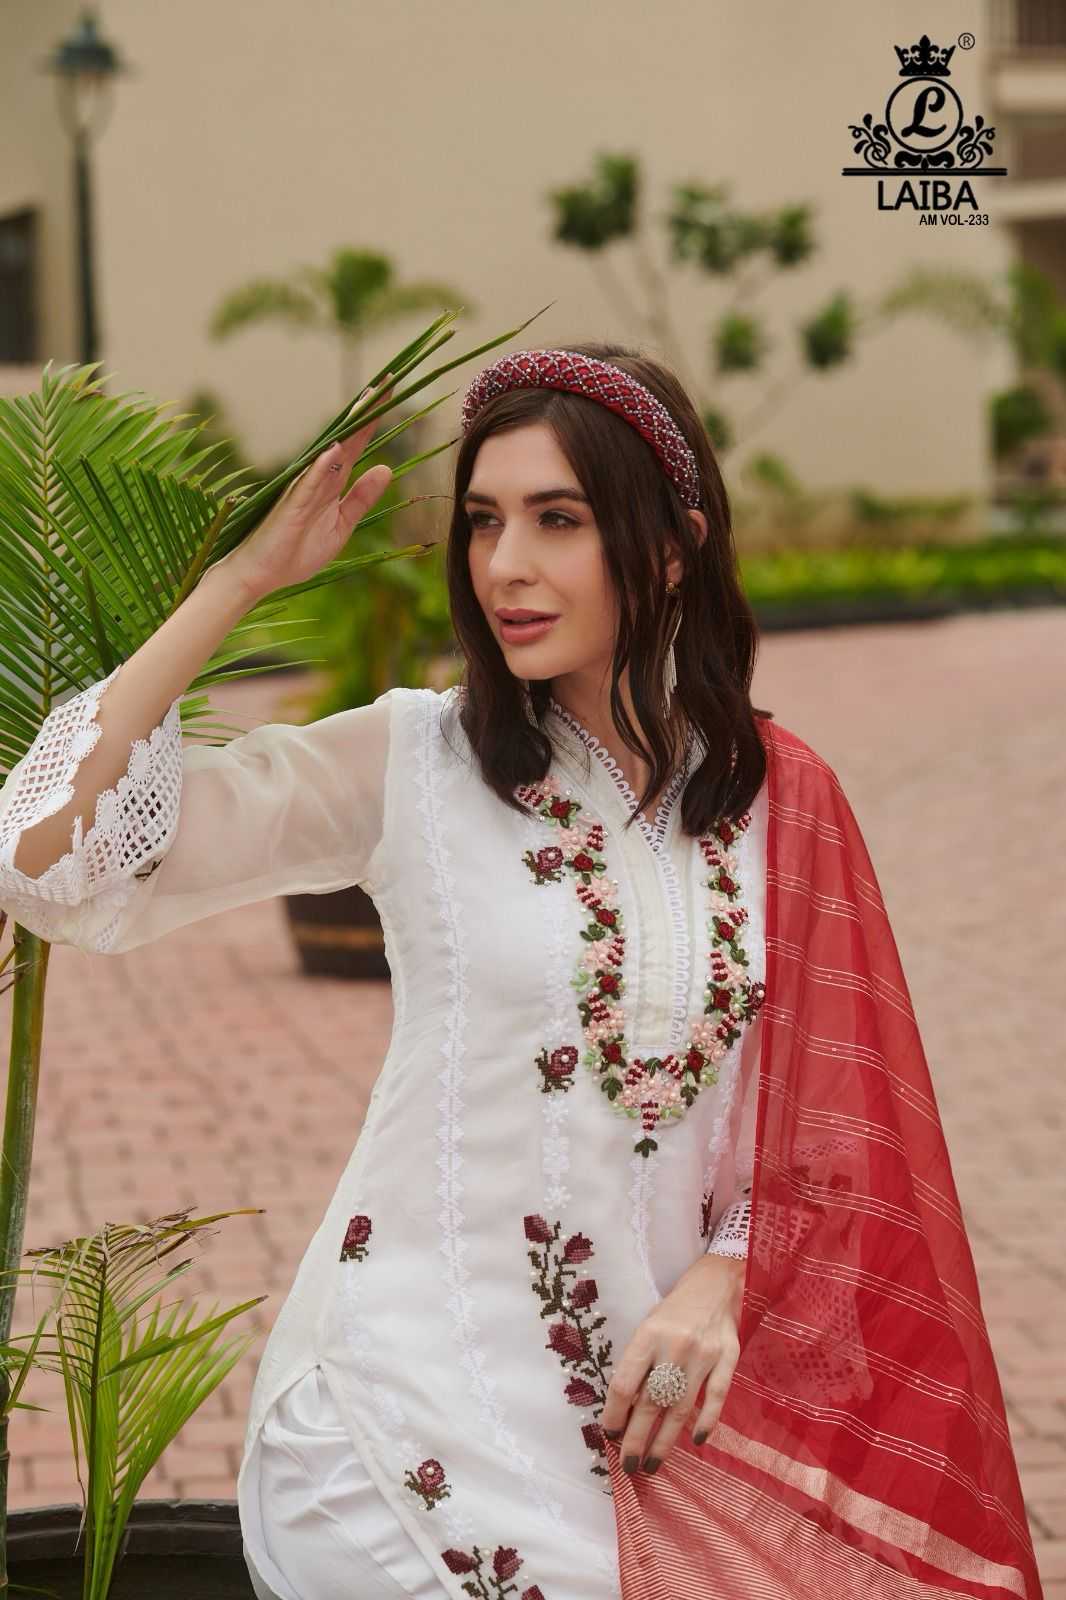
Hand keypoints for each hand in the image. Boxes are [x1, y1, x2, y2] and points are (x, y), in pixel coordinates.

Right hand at [212, 375, 395, 603]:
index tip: (392, 392)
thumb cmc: (298, 552)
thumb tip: (387, 469)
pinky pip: (307, 484)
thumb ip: (362, 497)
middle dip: (366, 411)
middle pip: (346, 437)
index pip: (356, 443)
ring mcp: (303, 490)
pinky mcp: (290, 507)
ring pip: (329, 451)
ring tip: (367, 402)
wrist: (263, 575)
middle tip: (387, 381)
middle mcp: (317, 478)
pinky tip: (335, 449)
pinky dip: (321, 467)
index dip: (373, 419)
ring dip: (347, 428)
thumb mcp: (342, 525)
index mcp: (332, 483)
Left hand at [599, 1253, 744, 1474]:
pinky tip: (695, 1441)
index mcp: (648, 1335)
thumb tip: (622, 1411)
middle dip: (636, 1439)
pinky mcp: (729, 1357)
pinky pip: (717, 1397)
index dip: (614, 1414)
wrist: (715, 1284)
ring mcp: (704, 1354)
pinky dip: (706, 1421)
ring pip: (681, 1407)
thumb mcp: (648, 1328)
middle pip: (651, 1402)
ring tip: (652, 1465)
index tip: (609, 1435)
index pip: (625, 1383)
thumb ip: (639, 1364)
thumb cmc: (674, 1312)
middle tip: (627, 1466)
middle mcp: (674, 1345)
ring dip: (665, 1441)